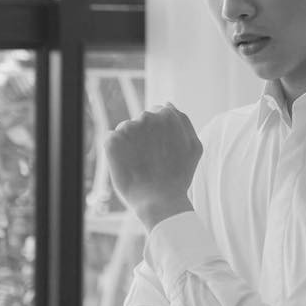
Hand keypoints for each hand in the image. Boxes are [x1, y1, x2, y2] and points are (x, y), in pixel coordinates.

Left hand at [106, 103, 201, 230]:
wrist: (160, 201)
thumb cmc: (179, 176)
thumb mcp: (194, 147)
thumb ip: (183, 122)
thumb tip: (168, 105)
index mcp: (167, 115)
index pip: (158, 114)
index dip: (159, 134)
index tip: (162, 151)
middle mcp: (147, 117)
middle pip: (142, 121)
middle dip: (145, 137)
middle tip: (152, 160)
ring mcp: (128, 128)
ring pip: (126, 130)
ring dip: (130, 144)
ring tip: (140, 165)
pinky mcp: (111, 141)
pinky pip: (112, 141)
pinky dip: (117, 153)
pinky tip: (128, 166)